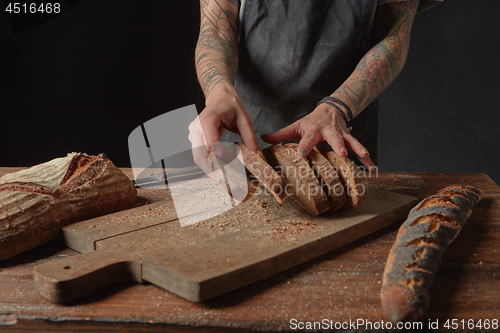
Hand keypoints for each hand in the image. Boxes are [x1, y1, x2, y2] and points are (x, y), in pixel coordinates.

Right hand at [188, 83, 259, 174]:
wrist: (220, 98)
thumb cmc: (230, 106)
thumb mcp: (244, 120)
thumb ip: (250, 138)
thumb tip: (256, 156)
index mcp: (207, 119)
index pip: (211, 143)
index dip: (222, 156)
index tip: (236, 165)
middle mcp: (196, 128)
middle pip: (201, 155)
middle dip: (214, 170)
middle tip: (228, 181)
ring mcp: (193, 135)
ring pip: (198, 159)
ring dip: (211, 170)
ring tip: (225, 180)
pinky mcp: (195, 141)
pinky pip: (200, 156)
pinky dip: (210, 165)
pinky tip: (221, 172)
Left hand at [261, 102, 375, 170]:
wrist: (332, 109)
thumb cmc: (311, 121)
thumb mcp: (296, 125)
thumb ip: (280, 135)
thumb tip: (262, 140)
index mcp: (313, 129)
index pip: (307, 137)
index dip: (305, 145)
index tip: (302, 153)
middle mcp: (329, 131)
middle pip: (334, 138)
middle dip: (338, 145)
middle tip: (340, 153)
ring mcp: (342, 135)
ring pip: (351, 141)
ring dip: (358, 149)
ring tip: (365, 157)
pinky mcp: (350, 139)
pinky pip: (360, 149)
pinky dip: (368, 159)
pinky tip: (372, 169)